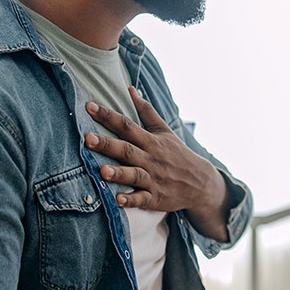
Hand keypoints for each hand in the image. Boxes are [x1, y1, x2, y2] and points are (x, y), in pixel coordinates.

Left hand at [84, 87, 226, 219]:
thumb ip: (146, 111)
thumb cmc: (177, 154)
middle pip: (127, 150)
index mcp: (151, 141)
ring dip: (118, 173)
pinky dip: (131, 200)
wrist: (201, 182)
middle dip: (107, 144)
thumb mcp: (165, 131)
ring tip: (102, 171)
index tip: (89, 107)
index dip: (108, 116)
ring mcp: (153, 179)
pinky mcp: (155, 198)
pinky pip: (142, 200)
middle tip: (88, 138)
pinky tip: (118, 200)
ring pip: (134, 175)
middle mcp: (151, 159)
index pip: (127, 125)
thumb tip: (130, 89)